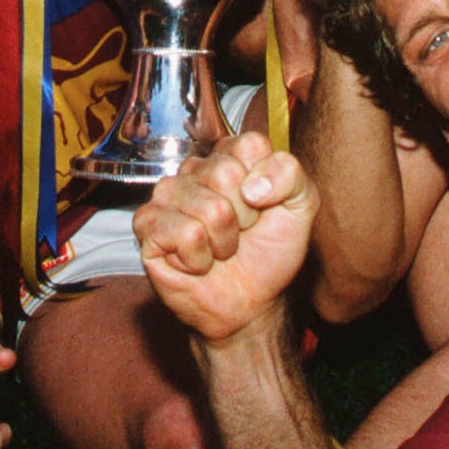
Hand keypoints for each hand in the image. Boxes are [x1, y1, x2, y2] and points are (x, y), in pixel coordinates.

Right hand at [138, 132, 315, 343]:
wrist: (250, 302)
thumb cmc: (269, 252)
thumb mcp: (300, 207)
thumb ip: (290, 175)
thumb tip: (252, 185)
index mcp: (229, 156)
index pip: (249, 145)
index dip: (266, 184)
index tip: (262, 207)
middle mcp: (194, 169)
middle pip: (226, 174)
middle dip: (244, 216)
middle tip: (238, 233)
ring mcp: (167, 195)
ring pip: (209, 208)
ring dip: (223, 241)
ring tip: (217, 249)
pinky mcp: (148, 225)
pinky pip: (185, 233)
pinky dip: (199, 258)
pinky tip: (196, 260)